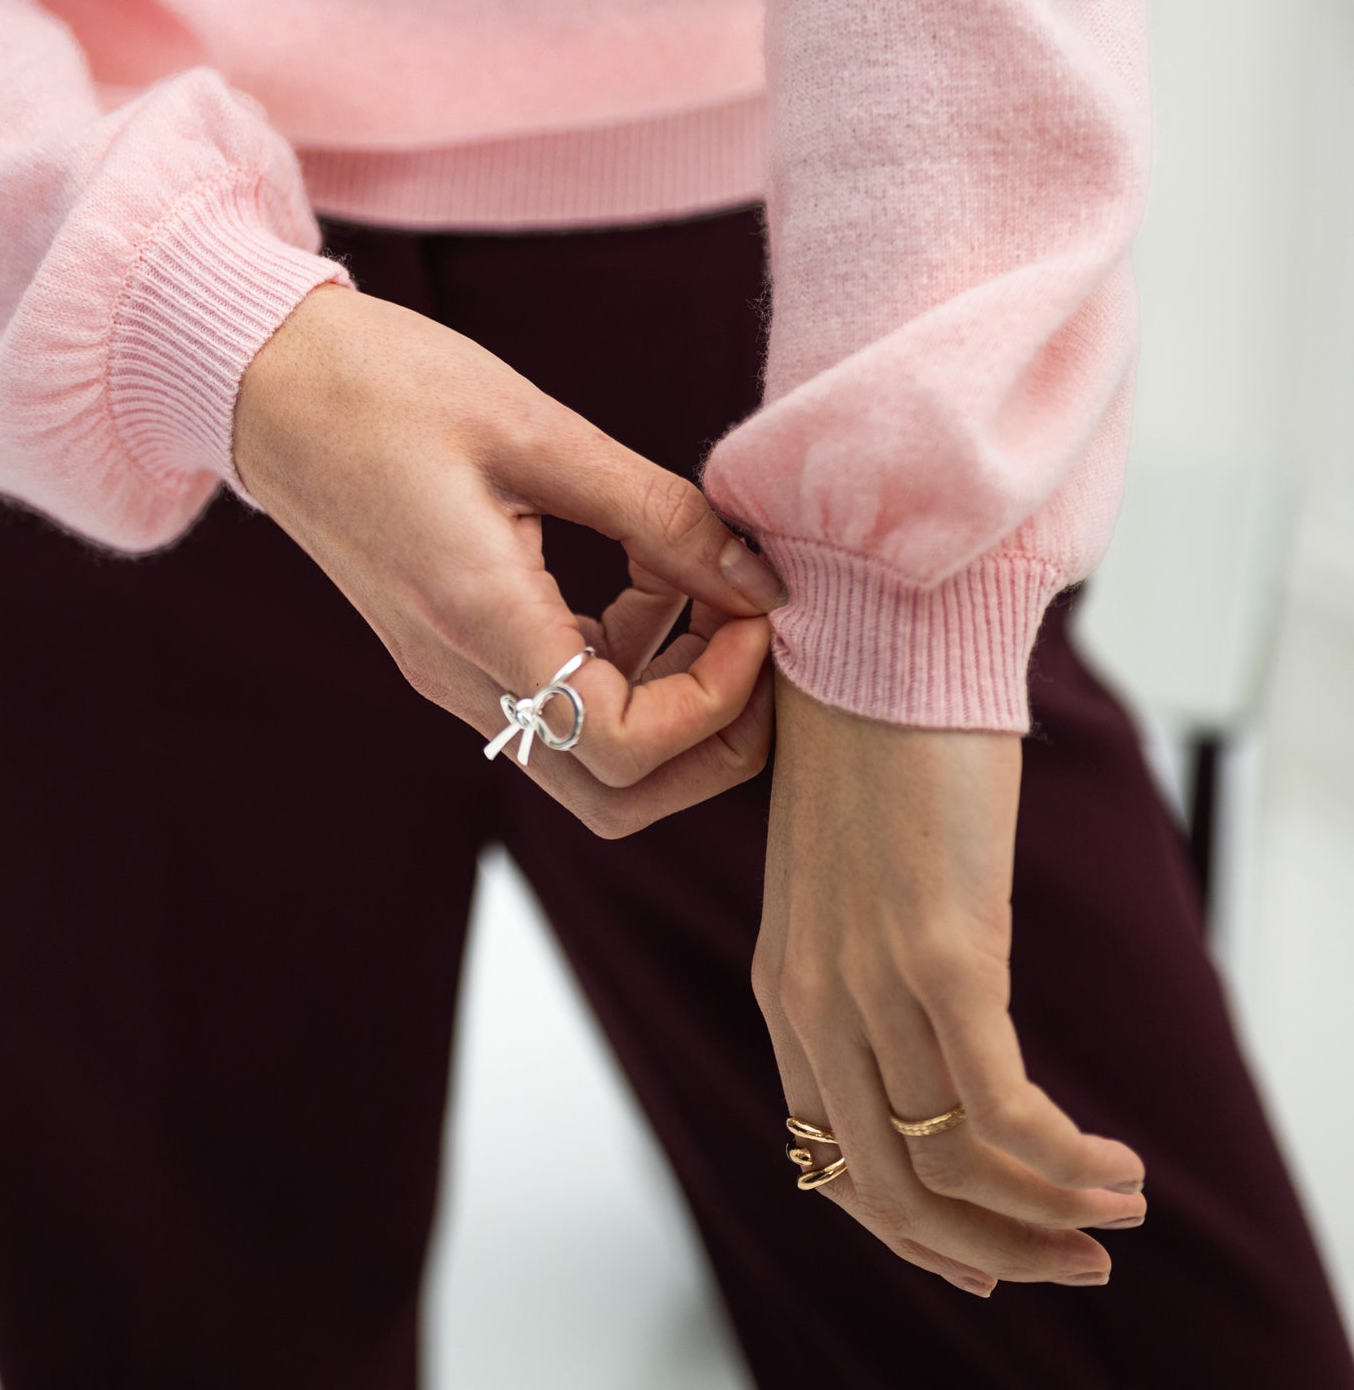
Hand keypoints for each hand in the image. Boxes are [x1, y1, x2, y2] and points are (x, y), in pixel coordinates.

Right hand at [232, 283, 782, 833]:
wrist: (266, 383)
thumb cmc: (387, 385)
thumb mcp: (536, 429)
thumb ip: (657, 513)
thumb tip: (759, 581)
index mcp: (479, 619)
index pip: (626, 745)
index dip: (718, 699)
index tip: (750, 611)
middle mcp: (458, 675)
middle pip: (617, 798)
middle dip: (713, 743)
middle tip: (754, 641)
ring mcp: (447, 674)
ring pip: (587, 764)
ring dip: (670, 707)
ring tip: (701, 593)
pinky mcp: (446, 652)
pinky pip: (553, 707)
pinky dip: (621, 668)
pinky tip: (642, 579)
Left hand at [754, 673, 1146, 1295]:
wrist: (880, 639)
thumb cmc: (874, 742)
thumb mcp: (850, 875)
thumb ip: (872, 962)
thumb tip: (943, 1043)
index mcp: (784, 984)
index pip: (835, 1161)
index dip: (917, 1230)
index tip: (987, 1256)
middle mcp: (813, 999)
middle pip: (895, 1191)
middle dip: (995, 1250)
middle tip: (1075, 1264)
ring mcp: (871, 981)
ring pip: (956, 1166)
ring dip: (1052, 1212)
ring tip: (1119, 1206)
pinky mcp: (941, 954)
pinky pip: (1003, 1112)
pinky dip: (1066, 1161)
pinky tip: (1115, 1160)